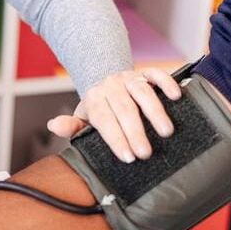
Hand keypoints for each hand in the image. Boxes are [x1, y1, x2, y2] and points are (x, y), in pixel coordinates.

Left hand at [47, 68, 181, 162]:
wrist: (106, 80)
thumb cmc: (99, 108)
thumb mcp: (83, 118)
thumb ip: (72, 125)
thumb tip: (54, 126)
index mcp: (95, 99)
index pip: (104, 120)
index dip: (115, 138)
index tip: (127, 157)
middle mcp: (112, 86)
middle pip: (124, 109)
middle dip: (135, 131)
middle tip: (146, 153)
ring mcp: (129, 78)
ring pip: (143, 92)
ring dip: (155, 111)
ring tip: (166, 132)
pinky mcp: (145, 73)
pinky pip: (157, 74)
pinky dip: (166, 83)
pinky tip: (176, 96)